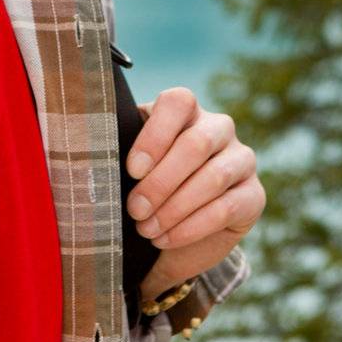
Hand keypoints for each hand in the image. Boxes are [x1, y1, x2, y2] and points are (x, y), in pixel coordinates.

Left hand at [125, 88, 263, 301]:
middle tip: (135, 210)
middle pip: (197, 143)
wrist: (173, 236)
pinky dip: (191, 227)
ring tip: (147, 230)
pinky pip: (227, 207)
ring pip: (214, 176)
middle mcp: (219, 128)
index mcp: (185, 112)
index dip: (155, 135)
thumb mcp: (130, 172)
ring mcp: (241, 159)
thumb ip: (118, 157)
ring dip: (175, 207)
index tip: (132, 169)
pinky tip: (166, 239)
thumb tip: (87, 159)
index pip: (178, 102)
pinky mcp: (254, 195)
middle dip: (161, 181)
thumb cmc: (145, 192)